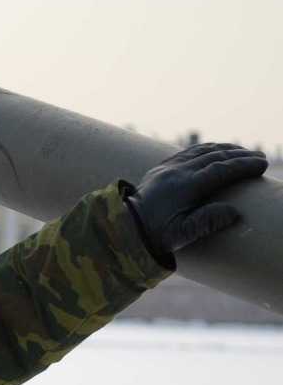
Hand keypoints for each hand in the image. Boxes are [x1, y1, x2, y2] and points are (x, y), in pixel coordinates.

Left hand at [125, 143, 267, 263]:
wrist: (123, 227)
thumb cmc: (154, 234)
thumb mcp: (182, 235)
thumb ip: (208, 222)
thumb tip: (234, 212)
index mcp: (184, 187)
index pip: (220, 170)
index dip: (243, 166)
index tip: (261, 165)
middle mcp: (176, 172)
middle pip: (214, 156)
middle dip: (240, 155)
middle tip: (259, 158)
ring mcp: (166, 168)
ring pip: (200, 151)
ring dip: (224, 149)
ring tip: (243, 152)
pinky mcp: (160, 168)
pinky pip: (187, 153)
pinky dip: (205, 149)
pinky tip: (216, 151)